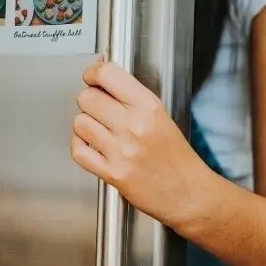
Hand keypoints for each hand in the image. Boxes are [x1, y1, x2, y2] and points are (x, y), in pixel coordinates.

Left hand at [71, 61, 202, 227]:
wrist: (187, 192)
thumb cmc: (176, 156)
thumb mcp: (161, 115)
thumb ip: (131, 96)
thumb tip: (102, 76)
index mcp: (148, 107)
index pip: (107, 75)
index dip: (93, 72)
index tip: (92, 76)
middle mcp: (134, 126)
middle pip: (87, 98)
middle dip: (89, 100)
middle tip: (98, 107)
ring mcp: (121, 150)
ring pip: (80, 123)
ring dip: (85, 125)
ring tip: (99, 130)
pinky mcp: (112, 173)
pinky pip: (78, 151)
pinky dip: (80, 146)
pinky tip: (92, 146)